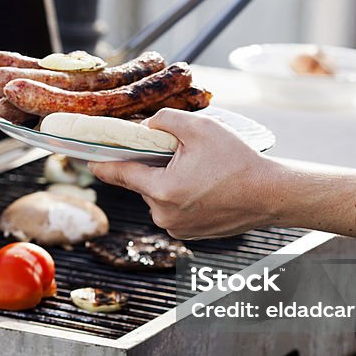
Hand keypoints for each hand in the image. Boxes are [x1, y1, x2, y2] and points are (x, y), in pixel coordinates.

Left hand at [89, 109, 283, 238]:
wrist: (271, 195)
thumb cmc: (239, 162)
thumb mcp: (201, 128)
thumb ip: (164, 120)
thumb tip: (145, 126)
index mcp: (162, 190)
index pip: (117, 173)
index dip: (100, 160)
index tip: (84, 153)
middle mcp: (164, 215)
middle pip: (142, 183)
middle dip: (153, 165)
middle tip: (180, 152)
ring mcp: (177, 229)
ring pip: (159, 196)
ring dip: (169, 181)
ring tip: (200, 170)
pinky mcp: (190, 235)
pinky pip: (174, 209)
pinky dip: (183, 195)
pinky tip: (206, 185)